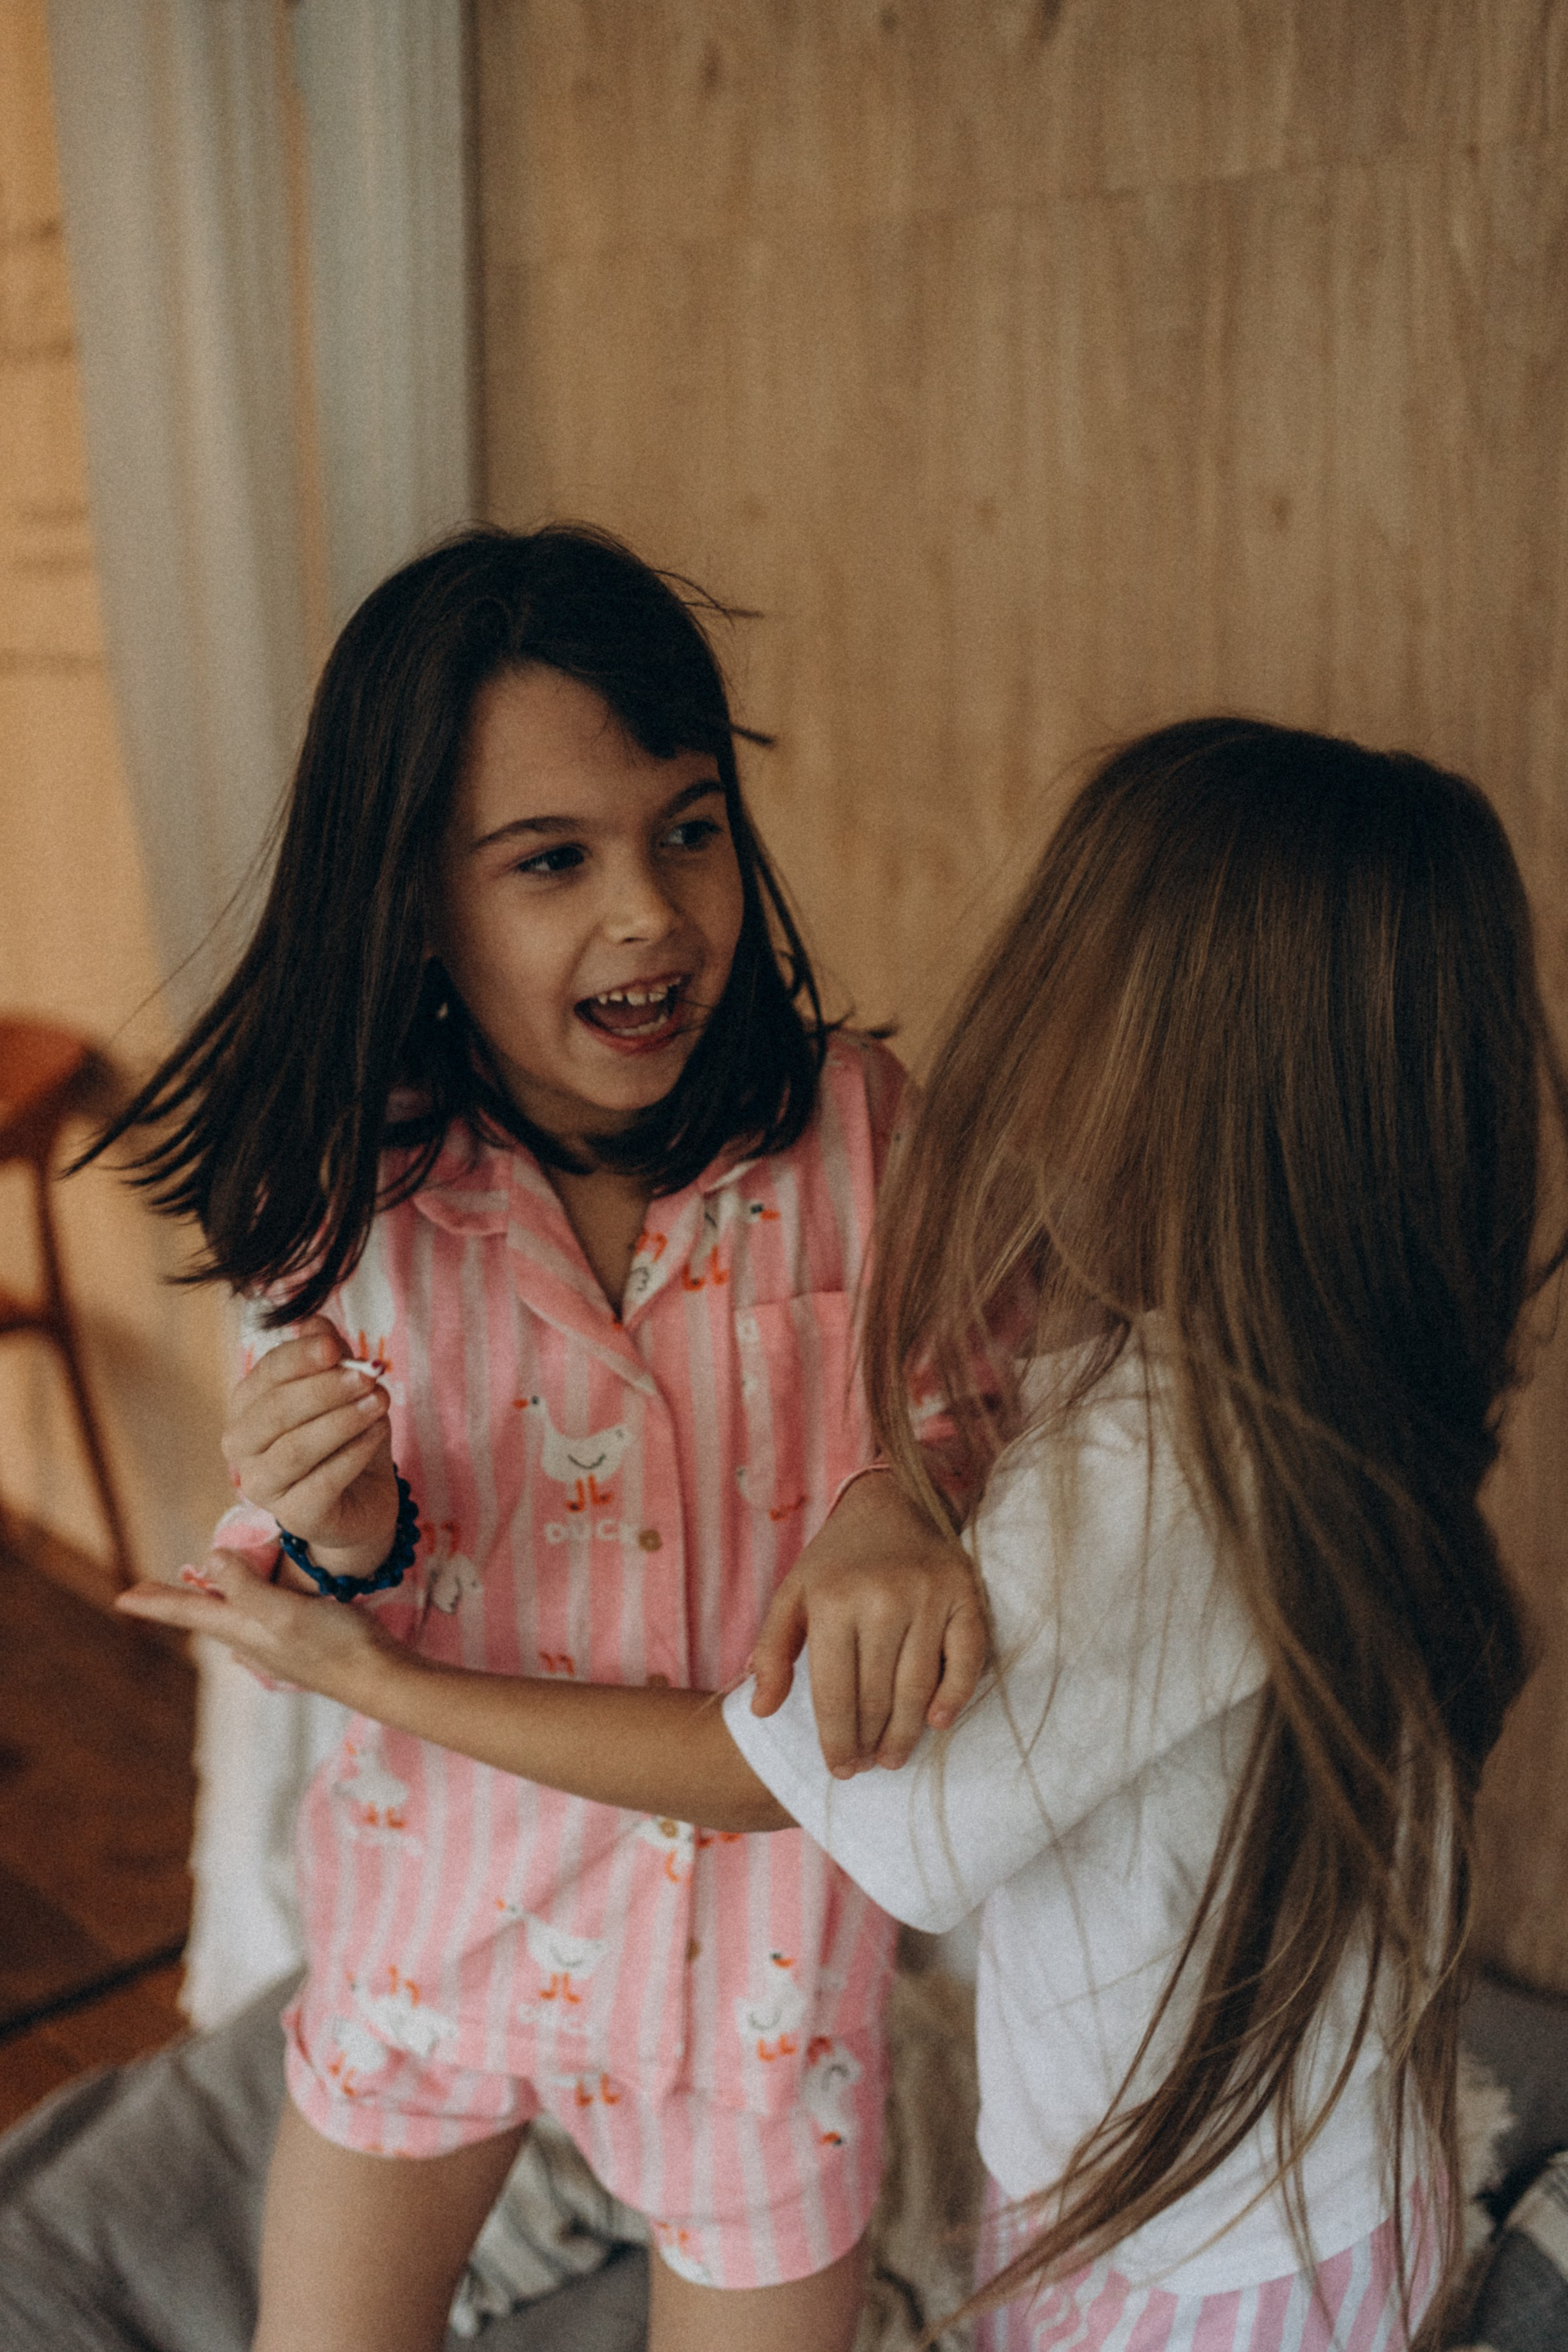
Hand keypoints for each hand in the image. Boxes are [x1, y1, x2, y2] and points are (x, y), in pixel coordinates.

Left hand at [117, 1549, 398, 1707]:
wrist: (379, 1678)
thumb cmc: (335, 1645)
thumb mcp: (287, 1612)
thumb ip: (248, 1588)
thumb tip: (209, 1559)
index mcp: (243, 1630)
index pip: (188, 1612)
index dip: (155, 1602)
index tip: (121, 1597)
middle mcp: (252, 1640)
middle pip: (202, 1616)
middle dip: (173, 1602)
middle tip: (141, 1593)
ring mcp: (274, 1645)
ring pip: (228, 1620)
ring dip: (206, 1604)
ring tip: (191, 1593)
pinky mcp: (298, 1642)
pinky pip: (255, 1622)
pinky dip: (242, 1607)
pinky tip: (249, 1610)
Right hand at [226, 1314, 395, 1579]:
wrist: (362, 1499)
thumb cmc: (344, 1438)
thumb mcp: (342, 1390)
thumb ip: (327, 1357)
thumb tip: (316, 1323)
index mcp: (248, 1407)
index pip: (265, 1376)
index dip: (298, 1358)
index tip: (335, 1348)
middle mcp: (243, 1447)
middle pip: (276, 1411)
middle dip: (325, 1389)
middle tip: (369, 1375)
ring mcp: (264, 1486)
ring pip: (296, 1449)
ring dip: (342, 1420)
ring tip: (381, 1401)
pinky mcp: (294, 1515)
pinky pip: (321, 1482)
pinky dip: (353, 1453)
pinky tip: (378, 1433)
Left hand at [748, 1471, 988, 1776]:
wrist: (892, 1504)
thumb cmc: (836, 1562)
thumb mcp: (792, 1595)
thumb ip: (771, 1651)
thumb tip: (761, 1710)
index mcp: (833, 1600)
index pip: (833, 1691)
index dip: (835, 1739)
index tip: (839, 1768)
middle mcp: (881, 1597)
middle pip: (875, 1695)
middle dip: (869, 1741)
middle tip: (867, 1766)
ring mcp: (927, 1595)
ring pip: (917, 1686)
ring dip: (905, 1733)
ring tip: (893, 1758)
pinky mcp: (963, 1593)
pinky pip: (966, 1657)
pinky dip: (955, 1695)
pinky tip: (937, 1723)